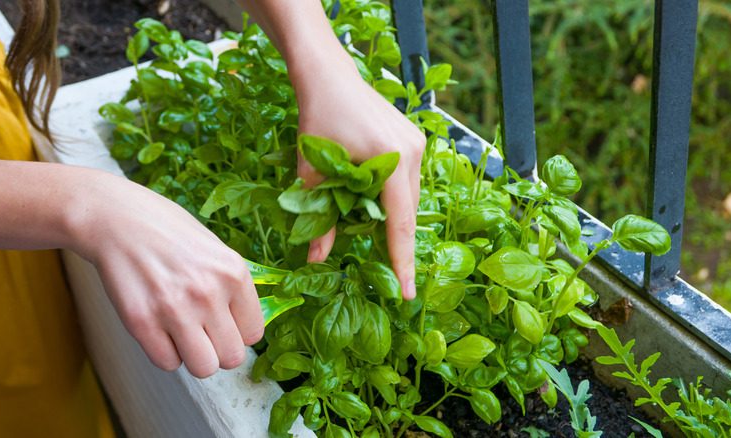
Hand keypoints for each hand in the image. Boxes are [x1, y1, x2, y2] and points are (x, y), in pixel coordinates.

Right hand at [71, 171, 263, 377]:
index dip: (237, 332)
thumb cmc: (167, 231)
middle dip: (218, 349)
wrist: (116, 218)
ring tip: (182, 333)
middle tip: (203, 332)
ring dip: (193, 356)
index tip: (224, 323)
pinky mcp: (142, 322)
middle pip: (232, 357)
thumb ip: (232, 287)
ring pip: (203, 368)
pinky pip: (167, 363)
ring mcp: (175, 310)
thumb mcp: (215, 249)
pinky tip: (159, 329)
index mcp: (233, 273)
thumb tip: (244, 326)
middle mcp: (208, 293)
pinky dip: (165, 353)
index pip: (254, 334)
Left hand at [294, 56, 425, 299]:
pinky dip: (392, 197)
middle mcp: (412, 152)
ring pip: (408, 197)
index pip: (400, 223)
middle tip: (385, 272)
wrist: (328, 76)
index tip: (407, 293)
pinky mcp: (414, 138)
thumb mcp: (313, 171)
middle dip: (394, 241)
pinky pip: (407, 180)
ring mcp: (417, 143)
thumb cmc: (317, 118)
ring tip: (368, 229)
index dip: (402, 261)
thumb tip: (315, 260)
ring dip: (391, 216)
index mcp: (390, 160)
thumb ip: (319, 218)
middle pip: (406, 212)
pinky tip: (373, 202)